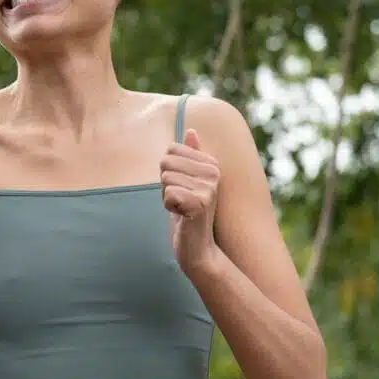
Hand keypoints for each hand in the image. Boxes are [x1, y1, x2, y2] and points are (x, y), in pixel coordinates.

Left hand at [162, 128, 221, 272]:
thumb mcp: (189, 182)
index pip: (170, 151)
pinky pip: (168, 193)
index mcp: (211, 163)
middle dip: (165, 184)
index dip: (168, 172)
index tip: (182, 189)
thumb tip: (190, 130)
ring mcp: (209, 187)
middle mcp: (214, 172)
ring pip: (165, 179)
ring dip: (167, 197)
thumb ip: (190, 156)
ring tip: (182, 209)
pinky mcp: (201, 203)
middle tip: (181, 201)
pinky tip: (182, 217)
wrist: (198, 248)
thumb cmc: (189, 213)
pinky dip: (169, 207)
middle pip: (166, 163)